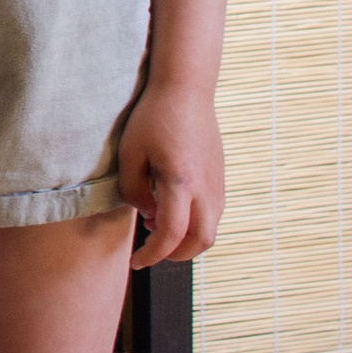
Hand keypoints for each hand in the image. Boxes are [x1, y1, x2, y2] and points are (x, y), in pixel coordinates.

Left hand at [120, 79, 224, 267]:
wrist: (187, 90)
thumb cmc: (153, 117)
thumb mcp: (130, 153)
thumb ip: (134, 190)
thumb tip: (148, 215)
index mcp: (180, 182)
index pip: (170, 234)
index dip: (152, 255)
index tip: (136, 261)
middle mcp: (205, 188)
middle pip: (200, 242)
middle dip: (174, 255)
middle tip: (149, 251)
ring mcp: (218, 184)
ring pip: (211, 231)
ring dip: (186, 240)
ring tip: (155, 226)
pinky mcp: (221, 178)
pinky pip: (213, 214)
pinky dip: (195, 225)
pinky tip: (171, 209)